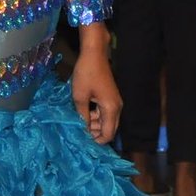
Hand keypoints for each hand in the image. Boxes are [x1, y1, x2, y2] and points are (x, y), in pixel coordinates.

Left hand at [71, 23, 120, 143]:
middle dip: (95, 133)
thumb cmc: (86, 74)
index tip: (83, 142)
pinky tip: (83, 114)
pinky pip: (104, 113)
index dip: (97, 141)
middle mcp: (116, 108)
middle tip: (79, 132)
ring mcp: (114, 102)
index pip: (108, 134)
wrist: (94, 53)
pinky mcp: (110, 97)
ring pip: (106, 121)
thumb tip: (82, 130)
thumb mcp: (79, 97)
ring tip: (79, 123)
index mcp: (111, 109)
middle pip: (109, 129)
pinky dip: (95, 116)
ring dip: (94, 124)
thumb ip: (82, 116)